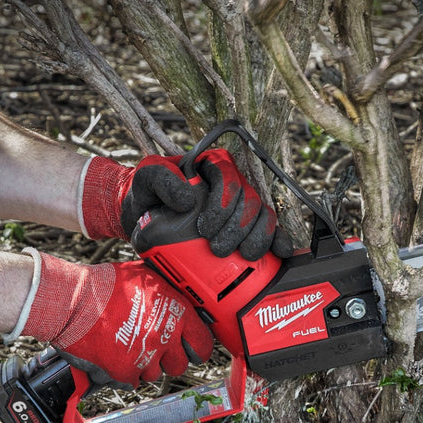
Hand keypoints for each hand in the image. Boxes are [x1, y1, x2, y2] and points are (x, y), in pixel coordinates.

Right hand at [15, 250, 212, 387]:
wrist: (72, 301)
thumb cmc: (106, 286)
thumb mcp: (146, 277)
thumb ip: (168, 293)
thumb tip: (181, 298)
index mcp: (176, 313)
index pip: (203, 344)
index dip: (196, 348)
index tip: (189, 349)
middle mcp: (165, 337)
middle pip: (179, 365)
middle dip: (167, 359)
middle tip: (151, 347)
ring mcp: (146, 357)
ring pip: (154, 374)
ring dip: (143, 365)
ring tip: (126, 345)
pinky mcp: (124, 373)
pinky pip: (132, 382)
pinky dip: (122, 374)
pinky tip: (113, 355)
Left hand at [78, 150, 292, 260]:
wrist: (144, 218)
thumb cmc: (146, 194)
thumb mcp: (145, 180)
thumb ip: (160, 179)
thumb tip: (188, 199)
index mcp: (211, 166)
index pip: (229, 179)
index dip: (224, 204)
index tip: (204, 229)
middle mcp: (231, 184)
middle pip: (249, 201)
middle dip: (238, 228)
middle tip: (218, 250)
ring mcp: (242, 207)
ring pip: (263, 216)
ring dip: (257, 237)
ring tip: (241, 256)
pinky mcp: (247, 227)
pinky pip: (270, 231)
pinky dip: (277, 241)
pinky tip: (278, 254)